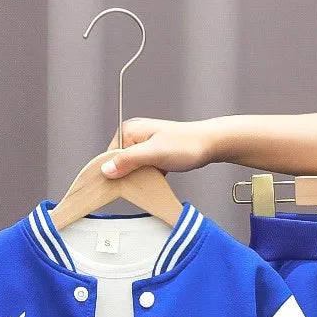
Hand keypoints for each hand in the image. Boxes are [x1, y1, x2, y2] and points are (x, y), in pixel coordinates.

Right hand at [101, 118, 215, 177]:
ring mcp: (144, 144)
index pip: (109, 156)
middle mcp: (134, 135)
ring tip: (153, 176)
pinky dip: (148, 176)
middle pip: (119, 163)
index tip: (117, 185)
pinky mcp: (153, 153)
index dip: (112, 172)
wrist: (209, 144)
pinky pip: (143, 169)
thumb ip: (129, 161)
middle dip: (128, 175)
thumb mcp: (154, 154)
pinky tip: (157, 177)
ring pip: (132, 168)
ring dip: (139, 177)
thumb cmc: (186, 144)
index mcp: (129, 130)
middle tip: (141, 181)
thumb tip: (106, 169)